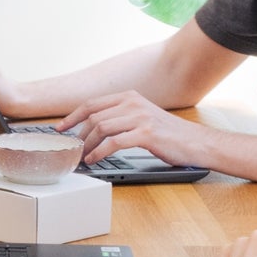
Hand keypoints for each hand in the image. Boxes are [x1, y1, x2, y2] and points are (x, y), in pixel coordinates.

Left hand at [56, 90, 208, 166]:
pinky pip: (113, 142)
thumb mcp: (142, 116)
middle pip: (93, 116)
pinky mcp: (146, 133)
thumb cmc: (168, 134)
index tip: (60, 128)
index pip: (92, 104)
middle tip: (73, 149)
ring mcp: (139, 117)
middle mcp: (133, 103)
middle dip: (78, 134)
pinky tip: (94, 159)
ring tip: (82, 156)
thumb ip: (121, 117)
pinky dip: (99, 152)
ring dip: (87, 145)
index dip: (72, 116)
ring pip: (101, 128)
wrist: (196, 142)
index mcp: (129, 96)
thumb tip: (93, 128)